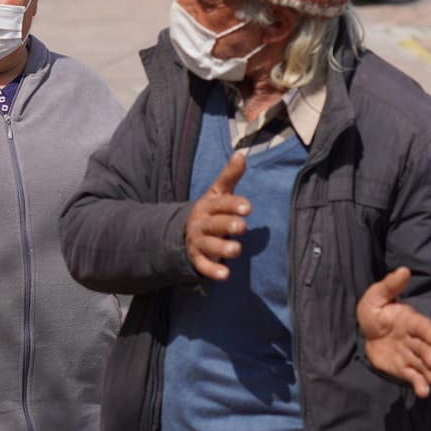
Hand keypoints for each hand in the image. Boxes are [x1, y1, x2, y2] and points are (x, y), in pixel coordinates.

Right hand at [184, 152, 250, 280]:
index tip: (248, 208)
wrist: (183, 234)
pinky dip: (212, 271)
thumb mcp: (218, 193)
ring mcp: (198, 241)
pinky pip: (203, 266)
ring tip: (237, 249)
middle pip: (214, 223)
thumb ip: (230, 176)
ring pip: (209, 244)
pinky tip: (225, 275)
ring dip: (222, 247)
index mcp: (208, 205)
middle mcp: (201, 223)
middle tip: (242, 226)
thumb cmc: (210, 211)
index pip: (220, 203)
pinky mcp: (197, 259)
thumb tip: (241, 154)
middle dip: (227, 224)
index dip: (233, 205)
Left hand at [357, 267, 430, 397]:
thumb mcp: (376, 297)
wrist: (365, 333)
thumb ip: (390, 286)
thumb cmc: (373, 312)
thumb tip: (404, 270)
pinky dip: (419, 384)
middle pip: (424, 347)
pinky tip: (422, 392)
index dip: (430, 331)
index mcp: (409, 320)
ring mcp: (409, 354)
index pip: (421, 325)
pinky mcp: (403, 369)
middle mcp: (413, 338)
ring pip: (422, 363)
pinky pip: (412, 377)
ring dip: (429, 372)